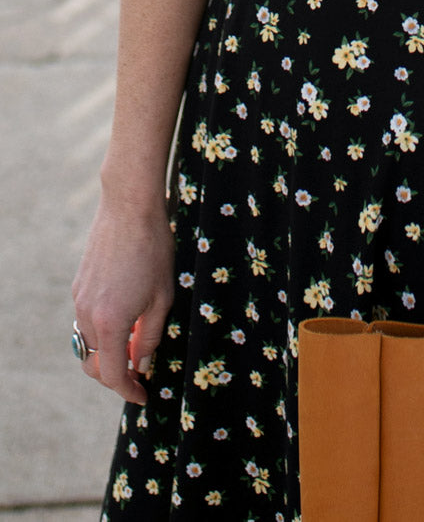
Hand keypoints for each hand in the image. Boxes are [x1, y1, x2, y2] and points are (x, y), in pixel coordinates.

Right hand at [71, 197, 174, 404]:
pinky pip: (86, 320)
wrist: (129, 209)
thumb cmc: (153, 251)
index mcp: (109, 323)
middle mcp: (87, 315)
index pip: (111, 374)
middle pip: (94, 363)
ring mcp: (79, 300)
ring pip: (88, 341)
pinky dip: (102, 330)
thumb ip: (150, 336)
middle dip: (115, 375)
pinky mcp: (79, 286)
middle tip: (140, 375)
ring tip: (135, 346)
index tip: (143, 396)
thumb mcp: (162, 298)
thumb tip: (143, 364)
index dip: (127, 390)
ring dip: (108, 351)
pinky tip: (125, 319)